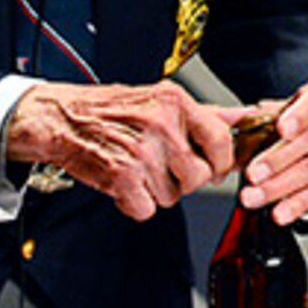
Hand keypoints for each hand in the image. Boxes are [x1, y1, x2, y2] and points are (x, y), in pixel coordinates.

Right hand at [6, 81, 235, 220]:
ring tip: (139, 169)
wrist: (62, 118)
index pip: (222, 141)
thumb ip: (205, 114)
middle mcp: (160, 125)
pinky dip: (135, 204)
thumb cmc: (112, 110)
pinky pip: (147, 209)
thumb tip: (245, 118)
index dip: (220, 162)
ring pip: (173, 196)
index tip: (212, 166)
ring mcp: (142, 152)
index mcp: (174, 102)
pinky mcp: (122, 177)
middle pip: (199, 176)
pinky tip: (125, 183)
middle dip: (184, 179)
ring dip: (157, 191)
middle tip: (163, 166)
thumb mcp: (161, 99)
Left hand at [231, 78, 307, 225]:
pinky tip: (279, 213)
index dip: (299, 116)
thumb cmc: (301, 115)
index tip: (281, 128)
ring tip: (254, 196)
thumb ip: (261, 113)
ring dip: (279, 187)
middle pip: (307, 143)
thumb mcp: (285, 104)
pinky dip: (295, 205)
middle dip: (277, 160)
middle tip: (252, 173)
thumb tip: (226, 122)